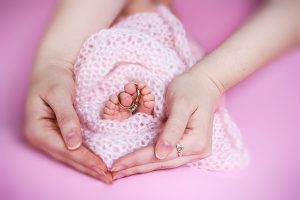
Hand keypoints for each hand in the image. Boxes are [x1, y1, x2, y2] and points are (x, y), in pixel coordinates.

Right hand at [24, 59, 112, 183]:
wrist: (52, 68)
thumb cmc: (53, 77)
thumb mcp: (59, 94)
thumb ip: (66, 118)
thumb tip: (73, 145)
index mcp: (37, 129)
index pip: (65, 150)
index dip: (85, 160)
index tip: (103, 168)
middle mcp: (41, 137)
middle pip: (68, 157)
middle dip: (89, 168)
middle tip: (109, 178)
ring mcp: (49, 137)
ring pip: (70, 156)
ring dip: (88, 166)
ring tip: (105, 175)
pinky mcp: (58, 133)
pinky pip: (73, 149)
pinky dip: (86, 156)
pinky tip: (97, 162)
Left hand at [111, 69, 222, 179]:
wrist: (204, 84)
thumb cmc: (191, 89)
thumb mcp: (181, 104)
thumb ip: (172, 129)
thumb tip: (161, 154)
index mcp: (196, 142)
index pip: (161, 155)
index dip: (137, 159)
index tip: (116, 164)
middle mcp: (198, 151)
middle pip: (162, 163)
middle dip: (136, 167)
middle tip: (114, 172)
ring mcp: (195, 151)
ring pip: (164, 163)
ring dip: (142, 167)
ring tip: (122, 171)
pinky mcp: (190, 147)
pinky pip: (168, 157)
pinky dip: (151, 160)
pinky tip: (137, 163)